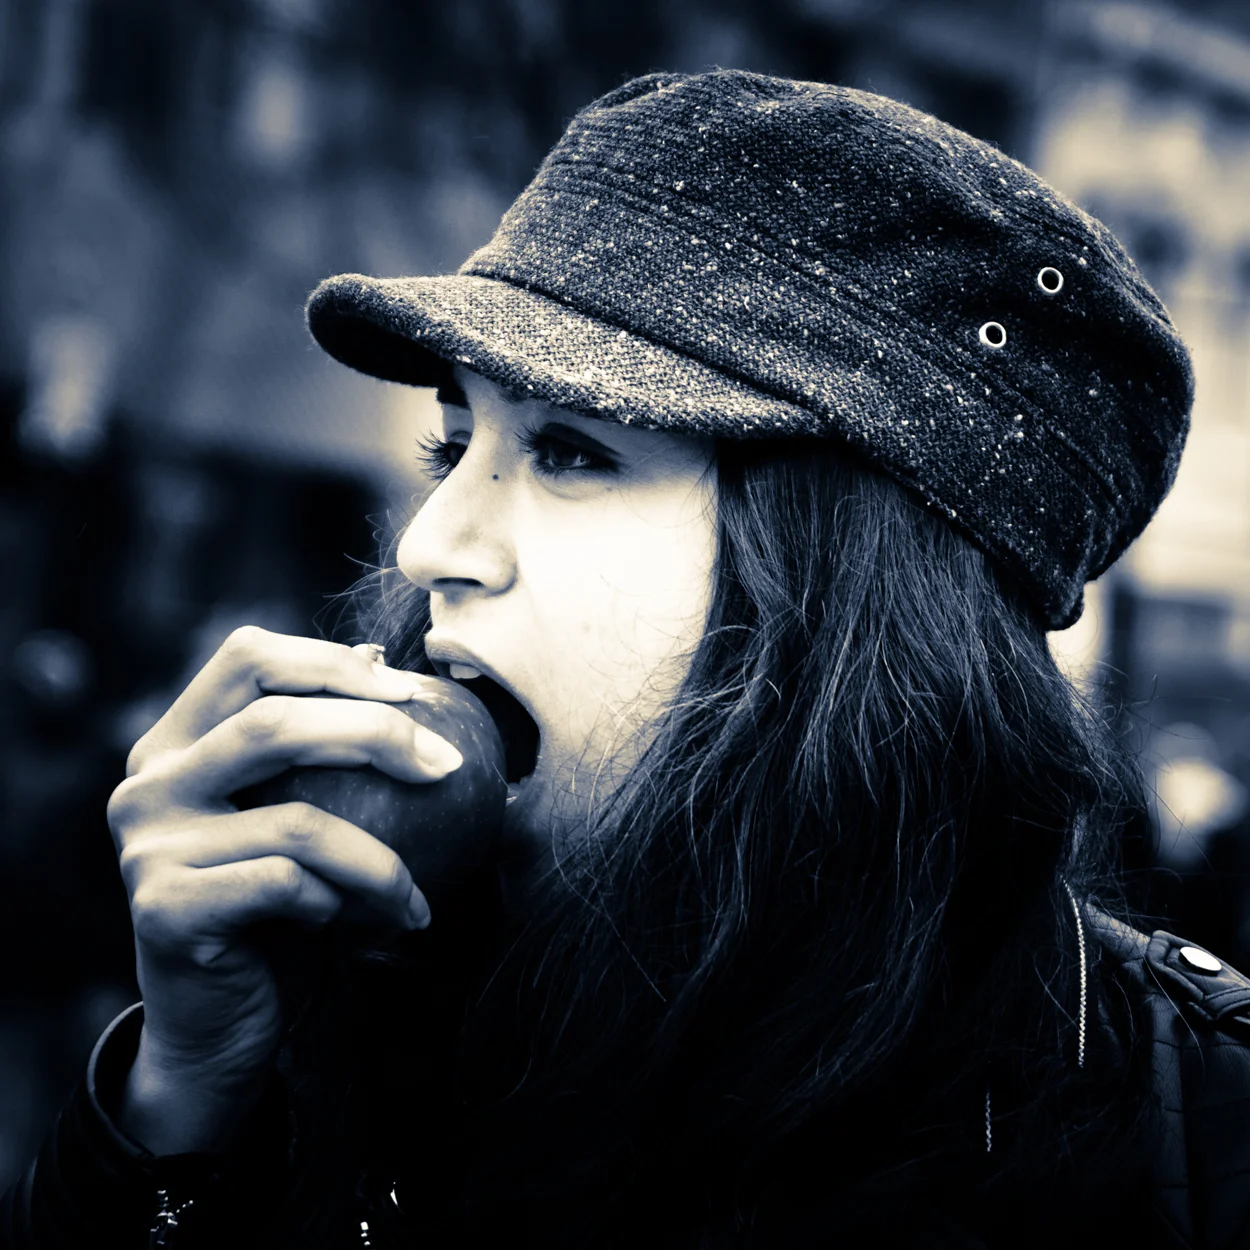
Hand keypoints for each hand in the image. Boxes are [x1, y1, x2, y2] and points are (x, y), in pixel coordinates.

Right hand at [106, 627, 459, 1150]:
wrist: (217, 1025)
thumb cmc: (277, 909)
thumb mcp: (295, 815)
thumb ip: (320, 753)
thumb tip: (401, 672)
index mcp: (175, 742)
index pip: (248, 658)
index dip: (334, 663)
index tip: (414, 695)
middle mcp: (148, 783)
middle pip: (274, 723)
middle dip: (378, 735)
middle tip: (447, 766)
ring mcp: (149, 846)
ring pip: (299, 820)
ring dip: (381, 860)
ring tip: (415, 893)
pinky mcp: (166, 907)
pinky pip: (290, 886)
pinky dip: (346, 902)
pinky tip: (367, 924)